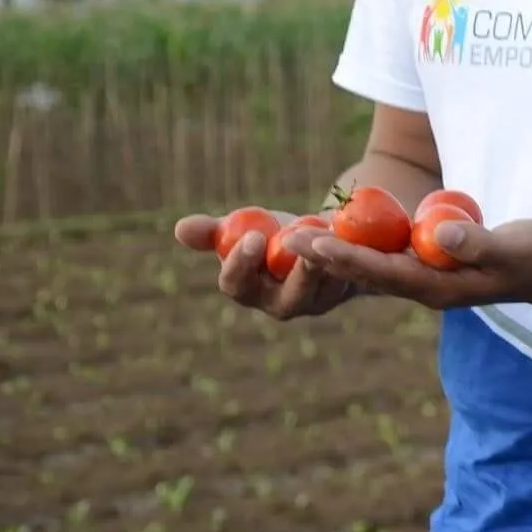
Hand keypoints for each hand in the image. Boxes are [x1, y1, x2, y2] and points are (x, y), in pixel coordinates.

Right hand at [174, 212, 354, 321]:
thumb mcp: (245, 228)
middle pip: (286, 299)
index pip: (237, 286)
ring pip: (325, 287)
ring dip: (327, 261)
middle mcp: (283, 303)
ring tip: (327, 234)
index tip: (253, 237)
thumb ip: (215, 232)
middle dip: (291, 272)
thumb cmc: (274, 235)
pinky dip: (350, 254)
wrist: (320, 234)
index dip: (241, 265)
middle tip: (294, 241)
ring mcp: (319, 299)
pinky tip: (351, 233)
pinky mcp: (347, 287)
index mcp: (249, 289)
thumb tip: (181, 229)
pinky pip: (351, 274)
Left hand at [297, 218, 531, 314]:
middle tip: (285, 240)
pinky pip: (381, 255)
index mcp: (439, 288)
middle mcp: (422, 287)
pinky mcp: (425, 264)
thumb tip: (440, 234)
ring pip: (368, 265)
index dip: (348, 257)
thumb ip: (478, 242)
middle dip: (323, 256)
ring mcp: (422, 276)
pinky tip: (329, 232)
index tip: (315, 243)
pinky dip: (354, 244)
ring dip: (330, 252)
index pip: (385, 273)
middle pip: (364, 273)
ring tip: (294, 238)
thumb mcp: (515, 246)